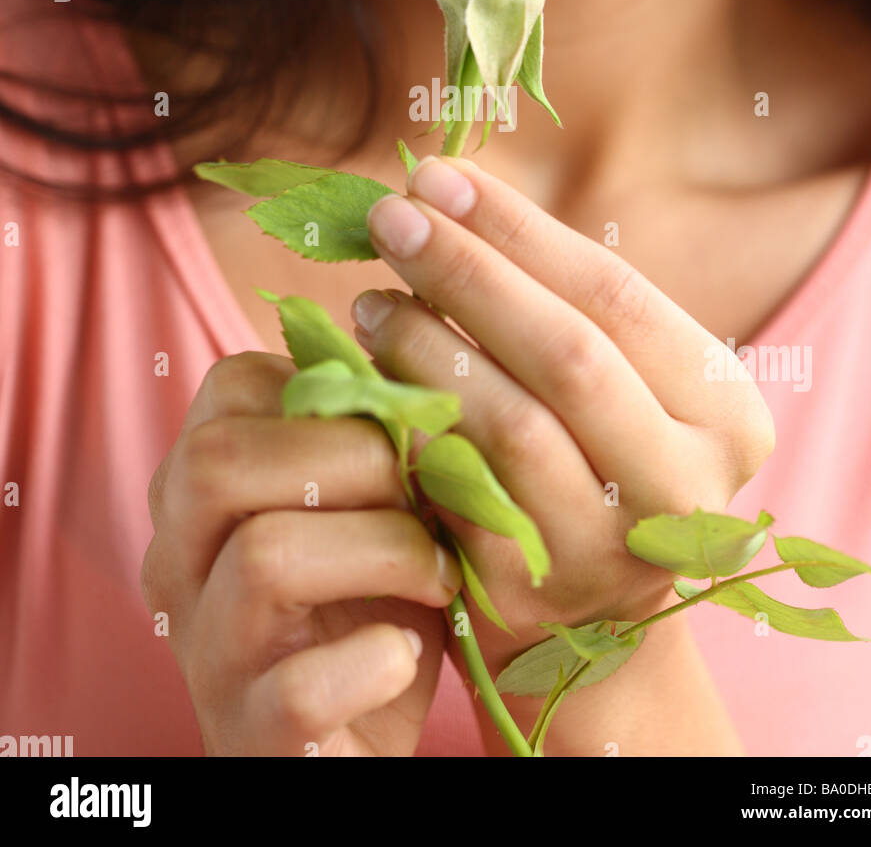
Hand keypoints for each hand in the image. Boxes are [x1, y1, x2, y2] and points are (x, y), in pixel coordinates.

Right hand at [141, 352, 462, 755]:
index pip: (228, 385)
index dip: (331, 389)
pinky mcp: (251, 738)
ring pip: (264, 558)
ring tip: (436, 574)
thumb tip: (423, 375)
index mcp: (200, 493)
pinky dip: (372, 661)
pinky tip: (402, 655)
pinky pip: (297, 687)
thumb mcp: (368, 510)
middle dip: (351, 456)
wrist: (356, 748)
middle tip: (421, 495)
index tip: (399, 430)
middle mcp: (179, 565)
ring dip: (385, 550)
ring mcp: (207, 656)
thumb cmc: (368, 605)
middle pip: (217, 460)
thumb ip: (374, 441)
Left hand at [352, 155, 775, 677]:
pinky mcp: (532, 594)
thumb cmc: (592, 453)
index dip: (518, 229)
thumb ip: (553, 296)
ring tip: (373, 299)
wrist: (585, 614)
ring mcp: (613, 550)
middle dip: (468, 273)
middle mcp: (687, 486)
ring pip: (512, 424)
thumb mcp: (613, 378)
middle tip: (389, 217)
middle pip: (569, 353)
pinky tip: (372, 377)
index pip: (615, 294)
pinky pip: (458, 487)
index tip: (437, 177)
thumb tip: (440, 190)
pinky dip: (411, 421)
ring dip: (427, 347)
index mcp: (728, 413)